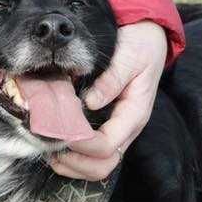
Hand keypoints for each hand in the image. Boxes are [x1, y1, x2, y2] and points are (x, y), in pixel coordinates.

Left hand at [51, 20, 166, 180]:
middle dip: (77, 164)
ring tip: (51, 150)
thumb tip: (90, 102)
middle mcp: (128, 128)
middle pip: (105, 165)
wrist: (151, 37)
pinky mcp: (112, 125)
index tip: (60, 133)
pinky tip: (59, 143)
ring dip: (74, 164)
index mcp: (135, 114)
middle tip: (51, 149)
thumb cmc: (141, 46)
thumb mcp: (129, 57)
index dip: (82, 145)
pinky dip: (76, 156)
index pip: (107, 145)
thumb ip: (112, 80)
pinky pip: (96, 153)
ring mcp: (120, 129)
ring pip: (100, 165)